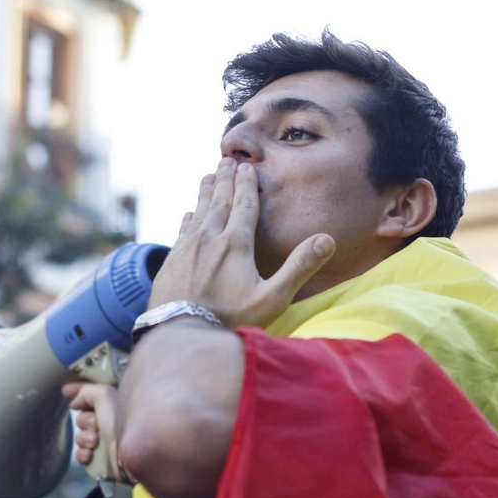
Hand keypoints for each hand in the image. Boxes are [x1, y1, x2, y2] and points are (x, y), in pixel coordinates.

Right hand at [61, 382, 126, 477]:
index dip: (78, 391)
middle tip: (96, 425)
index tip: (65, 390)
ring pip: (80, 437)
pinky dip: (83, 454)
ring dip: (84, 438)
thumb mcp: (105, 396)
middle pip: (82, 418)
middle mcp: (109, 424)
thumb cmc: (119, 424)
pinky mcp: (100, 461)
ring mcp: (105, 443)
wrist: (130, 458)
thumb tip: (74, 403)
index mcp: (113, 407)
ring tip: (95, 441)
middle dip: (85, 421)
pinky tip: (90, 454)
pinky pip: (81, 455)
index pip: (92, 396)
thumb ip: (87, 392)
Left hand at [147, 159, 332, 328]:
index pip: (243, 206)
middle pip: (219, 203)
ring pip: (198, 213)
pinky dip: (187, 218)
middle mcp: (209, 240)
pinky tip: (188, 214)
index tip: (246, 167)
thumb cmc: (232, 321)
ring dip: (205, 193)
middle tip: (226, 161)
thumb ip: (299, 267)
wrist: (183, 336)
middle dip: (225, 181)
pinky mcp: (171, 264)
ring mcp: (186, 250)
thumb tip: (326, 239)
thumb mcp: (273, 298)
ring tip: (208, 177)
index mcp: (235, 244)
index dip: (246, 185)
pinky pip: (181, 232)